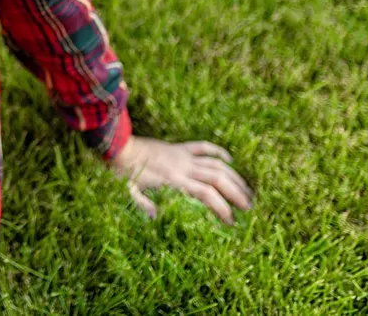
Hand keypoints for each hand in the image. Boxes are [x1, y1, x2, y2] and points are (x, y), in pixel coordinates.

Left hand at [106, 135, 253, 224]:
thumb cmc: (123, 172)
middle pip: (218, 178)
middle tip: (249, 208)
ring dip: (234, 176)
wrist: (118, 146)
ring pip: (216, 163)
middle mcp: (183, 167)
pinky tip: (230, 160)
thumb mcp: (129, 191)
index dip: (221, 208)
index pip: (206, 194)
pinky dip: (218, 152)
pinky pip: (203, 147)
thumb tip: (155, 217)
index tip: (231, 222)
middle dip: (236, 193)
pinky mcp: (180, 147)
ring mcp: (183, 155)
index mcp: (173, 180)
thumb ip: (142, 203)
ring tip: (247, 190)